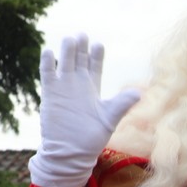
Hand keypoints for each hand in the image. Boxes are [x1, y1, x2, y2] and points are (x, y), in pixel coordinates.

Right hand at [26, 34, 141, 186]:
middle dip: (81, 47)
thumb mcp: (109, 119)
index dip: (96, 54)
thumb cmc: (92, 138)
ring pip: (64, 63)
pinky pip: (48, 74)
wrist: (71, 152)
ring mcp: (63, 87)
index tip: (98, 44)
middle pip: (79, 60)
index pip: (94, 65)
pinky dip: (48, 63)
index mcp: (93, 88)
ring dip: (66, 51)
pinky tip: (49, 52)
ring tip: (70, 39)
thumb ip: (122, 104)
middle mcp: (78, 84)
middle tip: (82, 35)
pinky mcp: (50, 94)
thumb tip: (139, 93)